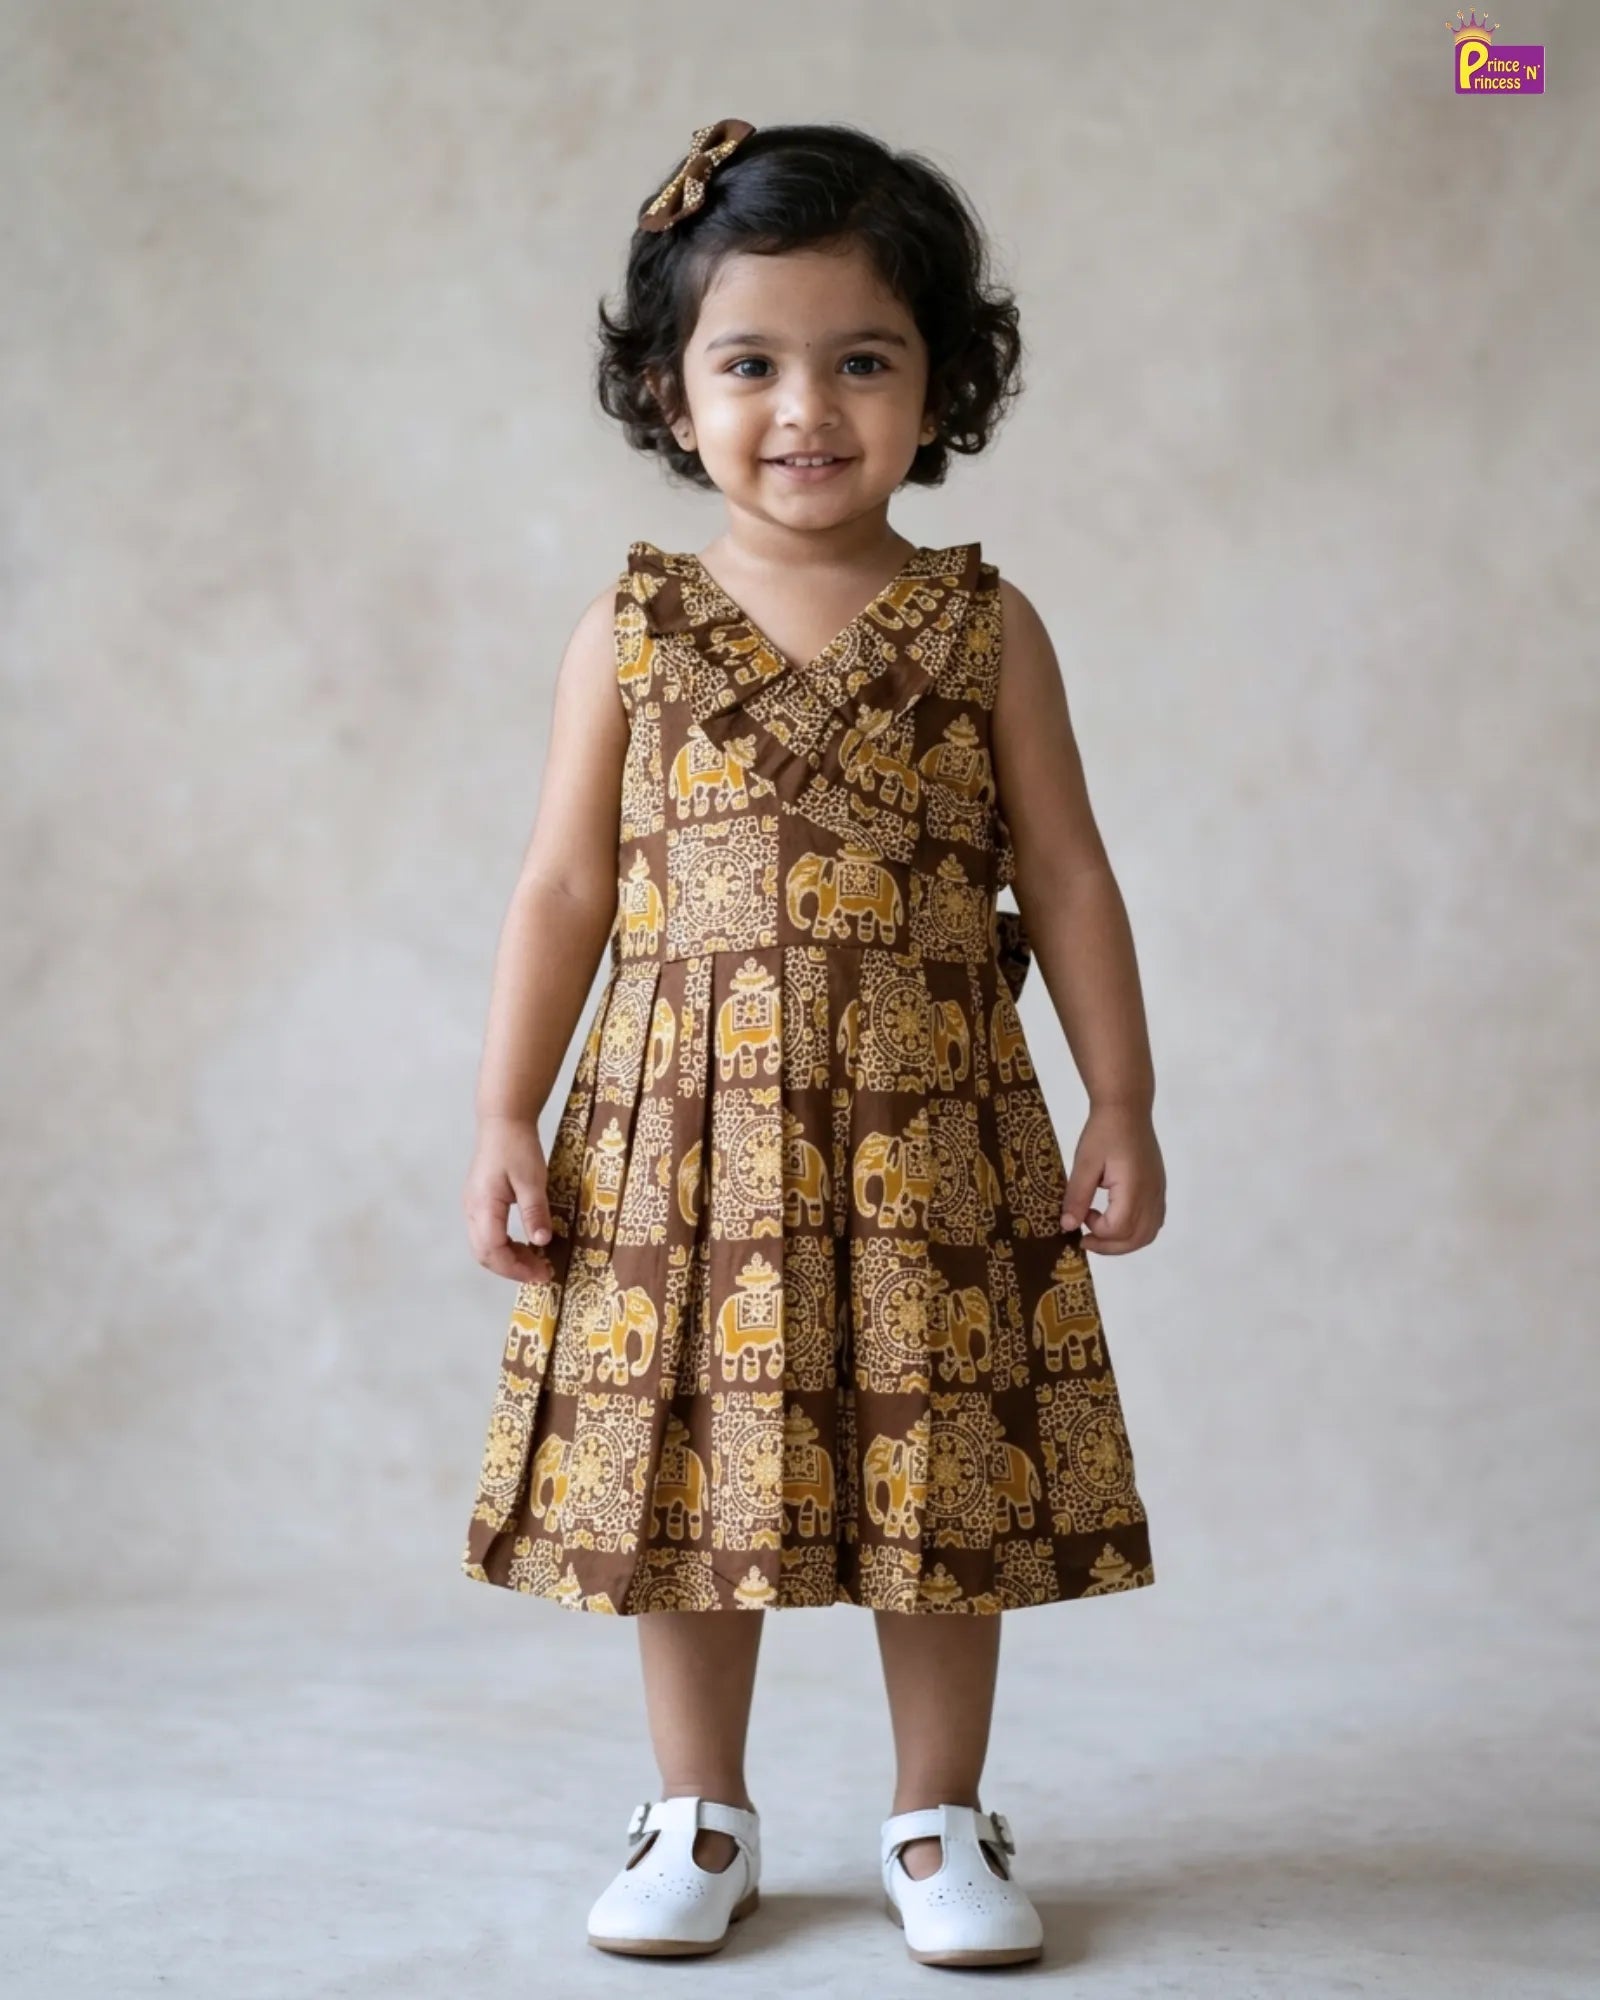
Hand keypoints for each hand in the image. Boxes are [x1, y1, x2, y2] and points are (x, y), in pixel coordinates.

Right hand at [462, 1114, 557, 1283]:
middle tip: (541, 1273)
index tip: (542, 1274)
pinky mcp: (479, 1203)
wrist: (503, 1121)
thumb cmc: (517, 1146)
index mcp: (483, 1206)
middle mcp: (472, 1210)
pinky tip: (525, 1244)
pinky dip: (504, 1246)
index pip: (493, 1251)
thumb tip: (542, 1242)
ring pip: (484, 1246)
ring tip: (536, 1262)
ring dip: (508, 1259)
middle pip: (485, 1254)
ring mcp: (472, 1207)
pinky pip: (487, 1234)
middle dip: (512, 1269)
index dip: (517, 1268)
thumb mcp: (532, 1179)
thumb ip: (535, 1212)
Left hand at [1060, 1103, 1165, 1254]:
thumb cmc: (1103, 1132)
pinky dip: (1136, 1230)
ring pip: (1148, 1233)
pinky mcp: (1158, 1187)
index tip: (1080, 1216)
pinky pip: (1154, 1220)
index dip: (1097, 1231)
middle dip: (1109, 1247)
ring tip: (1100, 1233)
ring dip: (1124, 1242)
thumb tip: (1068, 1226)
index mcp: (1133, 1189)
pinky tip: (1116, 1220)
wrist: (1126, 1108)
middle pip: (1137, 1238)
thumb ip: (1076, 1196)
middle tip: (1086, 1240)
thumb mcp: (1084, 1162)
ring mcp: (1158, 1192)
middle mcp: (1152, 1194)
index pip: (1119, 1228)